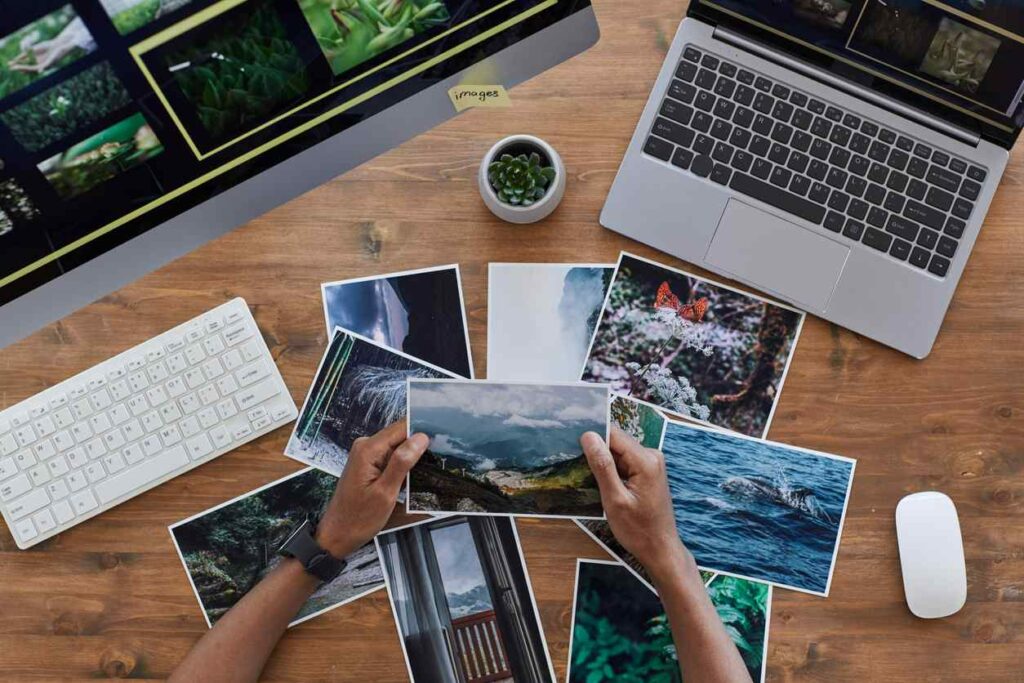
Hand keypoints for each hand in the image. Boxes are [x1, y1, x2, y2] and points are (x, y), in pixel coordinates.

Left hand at [315, 422, 428, 557]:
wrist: (338, 534)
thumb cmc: (359, 518)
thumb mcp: (385, 493)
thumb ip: (402, 463)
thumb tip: (421, 438)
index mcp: (368, 449)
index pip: (401, 427)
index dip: (422, 430)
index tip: (443, 438)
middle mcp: (365, 446)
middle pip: (400, 435)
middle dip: (419, 443)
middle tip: (441, 455)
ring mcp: (366, 455)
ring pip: (397, 446)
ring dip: (412, 455)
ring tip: (431, 466)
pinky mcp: (368, 464)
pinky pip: (390, 456)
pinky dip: (403, 463)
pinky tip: (414, 474)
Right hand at [581, 427, 691, 580]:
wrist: (660, 549)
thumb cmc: (638, 530)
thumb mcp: (614, 500)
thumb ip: (602, 466)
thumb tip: (588, 436)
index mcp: (646, 460)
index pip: (613, 434)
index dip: (592, 438)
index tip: (572, 446)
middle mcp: (652, 456)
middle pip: (616, 442)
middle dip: (597, 451)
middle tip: (579, 468)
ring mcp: (652, 463)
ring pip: (619, 452)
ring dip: (604, 463)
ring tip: (591, 480)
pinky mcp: (649, 472)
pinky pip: (626, 462)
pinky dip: (613, 470)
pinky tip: (604, 485)